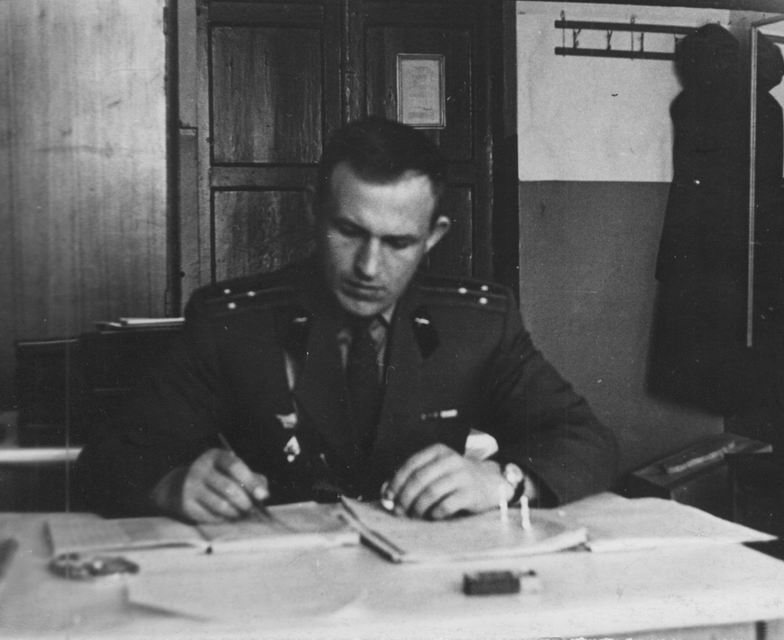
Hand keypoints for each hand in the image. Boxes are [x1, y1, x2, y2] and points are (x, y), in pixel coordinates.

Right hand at [151, 448, 268, 522]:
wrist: (178, 486)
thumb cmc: (215, 477)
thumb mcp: (230, 470)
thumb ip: (251, 478)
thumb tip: (263, 494)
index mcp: (215, 456)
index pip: (234, 465)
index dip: (251, 481)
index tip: (263, 496)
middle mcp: (200, 469)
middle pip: (229, 488)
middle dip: (245, 502)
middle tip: (251, 509)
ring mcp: (191, 486)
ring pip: (220, 505)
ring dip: (236, 513)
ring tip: (241, 513)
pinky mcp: (186, 504)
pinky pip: (210, 516)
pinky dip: (223, 519)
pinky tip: (226, 516)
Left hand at [383, 443, 510, 519]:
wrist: (490, 482)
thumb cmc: (455, 478)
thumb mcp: (437, 469)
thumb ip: (415, 477)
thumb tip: (388, 495)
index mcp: (438, 451)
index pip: (411, 465)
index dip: (396, 482)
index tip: (388, 498)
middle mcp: (450, 460)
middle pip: (419, 479)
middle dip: (404, 498)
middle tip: (399, 511)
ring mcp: (462, 475)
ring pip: (431, 492)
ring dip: (418, 508)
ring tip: (414, 516)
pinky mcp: (471, 493)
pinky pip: (446, 505)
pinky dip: (434, 513)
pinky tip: (432, 516)